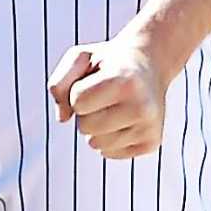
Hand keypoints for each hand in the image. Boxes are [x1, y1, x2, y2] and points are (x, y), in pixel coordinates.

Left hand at [47, 34, 167, 158]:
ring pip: (96, 144)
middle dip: (86, 111)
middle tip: (104, 95)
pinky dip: (107, 139)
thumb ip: (58, 83)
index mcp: (125, 81)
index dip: (77, 91)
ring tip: (113, 106)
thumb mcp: (80, 57)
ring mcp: (149, 128)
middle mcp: (142, 106)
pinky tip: (122, 120)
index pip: (77, 101)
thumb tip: (62, 118)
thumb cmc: (109, 62)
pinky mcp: (151, 143)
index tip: (94, 80)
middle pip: (85, 126)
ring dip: (96, 127)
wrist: (149, 64)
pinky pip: (109, 153)